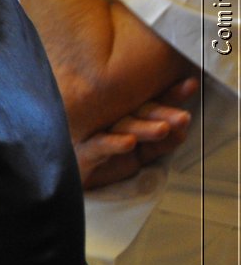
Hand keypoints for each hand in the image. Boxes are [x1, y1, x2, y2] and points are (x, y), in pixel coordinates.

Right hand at [76, 76, 198, 189]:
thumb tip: (182, 134)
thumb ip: (161, 145)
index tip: (191, 85)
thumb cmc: (107, 162)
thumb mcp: (142, 154)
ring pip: (123, 126)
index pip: (151, 103)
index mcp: (126, 116)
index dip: (171, 95)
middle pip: (139, 112)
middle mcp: (111, 119)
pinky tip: (129, 142)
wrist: (73, 179)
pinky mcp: (83, 151)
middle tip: (182, 118)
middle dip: (162, 113)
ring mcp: (96, 132)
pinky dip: (114, 144)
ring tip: (163, 129)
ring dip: (144, 128)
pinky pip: (100, 145)